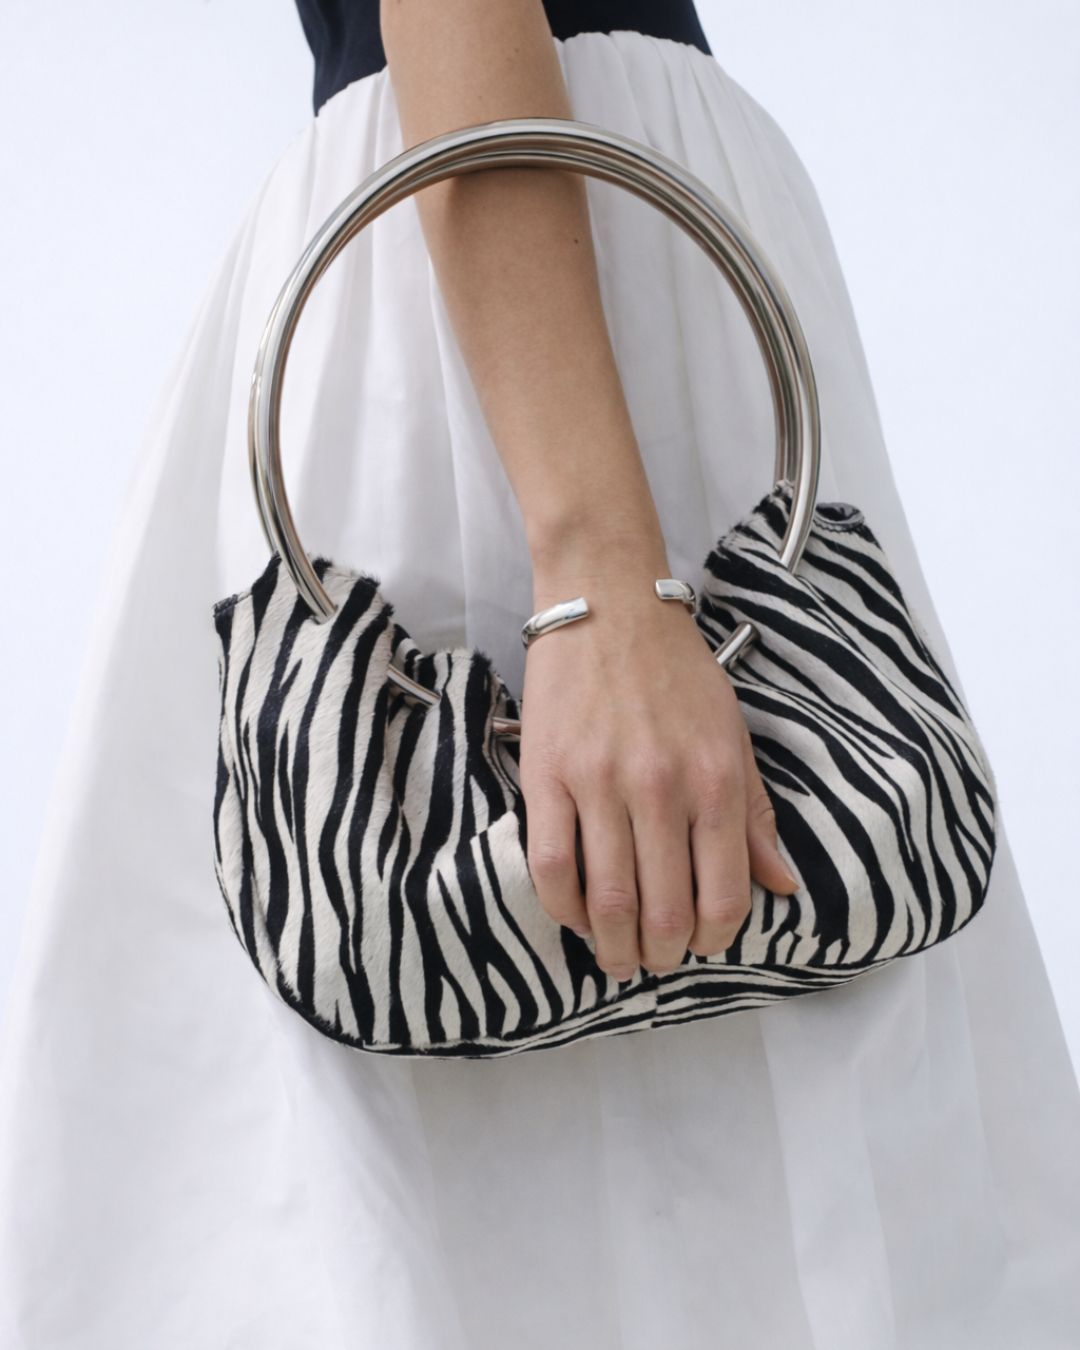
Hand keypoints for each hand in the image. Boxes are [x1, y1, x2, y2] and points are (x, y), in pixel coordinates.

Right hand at [520, 541, 798, 980]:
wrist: (608, 605)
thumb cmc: (676, 670)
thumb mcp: (734, 736)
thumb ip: (754, 814)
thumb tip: (779, 885)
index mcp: (716, 780)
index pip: (723, 896)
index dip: (714, 940)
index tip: (703, 946)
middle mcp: (662, 788)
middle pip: (663, 911)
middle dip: (662, 953)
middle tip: (656, 959)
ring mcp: (599, 783)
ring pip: (606, 900)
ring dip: (612, 945)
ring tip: (616, 955)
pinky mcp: (546, 775)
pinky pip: (551, 865)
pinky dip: (563, 907)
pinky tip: (576, 915)